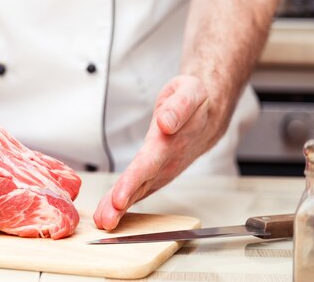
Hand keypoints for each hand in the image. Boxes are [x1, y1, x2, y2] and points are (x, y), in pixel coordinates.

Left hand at [94, 74, 220, 229]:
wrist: (209, 111)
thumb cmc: (195, 101)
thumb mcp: (190, 93)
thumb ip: (179, 107)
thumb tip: (166, 122)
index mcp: (171, 142)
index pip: (148, 164)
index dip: (133, 182)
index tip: (119, 198)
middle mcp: (166, 160)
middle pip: (141, 185)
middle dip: (122, 204)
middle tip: (106, 220)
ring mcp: (162, 169)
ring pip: (139, 191)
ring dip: (121, 208)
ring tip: (105, 221)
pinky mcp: (157, 172)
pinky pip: (140, 188)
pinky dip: (124, 202)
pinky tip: (110, 211)